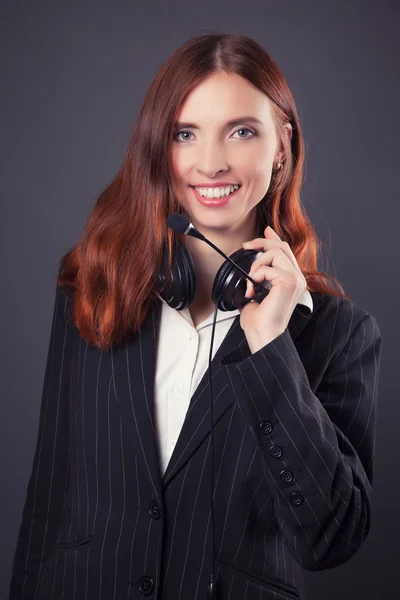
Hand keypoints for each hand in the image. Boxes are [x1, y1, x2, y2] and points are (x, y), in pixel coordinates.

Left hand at [239, 225, 306, 352]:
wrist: (262, 336)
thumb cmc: (259, 321)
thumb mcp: (255, 292)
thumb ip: (257, 278)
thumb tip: (250, 268)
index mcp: (292, 280)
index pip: (286, 252)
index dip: (274, 239)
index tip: (265, 231)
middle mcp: (297, 278)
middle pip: (281, 246)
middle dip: (261, 242)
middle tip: (246, 246)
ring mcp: (295, 280)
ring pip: (275, 252)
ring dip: (257, 264)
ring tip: (250, 281)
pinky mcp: (288, 283)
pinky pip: (268, 267)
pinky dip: (255, 276)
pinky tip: (252, 290)